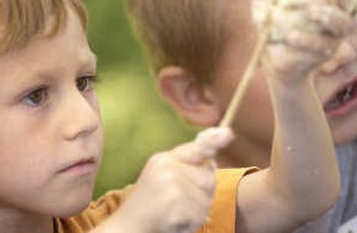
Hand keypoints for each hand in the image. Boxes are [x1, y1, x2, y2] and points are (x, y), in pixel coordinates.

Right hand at [108, 127, 232, 232]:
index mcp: (164, 159)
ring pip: (206, 197)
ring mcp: (172, 186)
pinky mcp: (176, 206)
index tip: (228, 134)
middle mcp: (168, 168)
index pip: (195, 148)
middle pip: (208, 177)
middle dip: (202, 193)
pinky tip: (175, 221)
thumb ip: (184, 166)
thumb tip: (212, 163)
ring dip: (197, 209)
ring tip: (176, 211)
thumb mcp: (160, 176)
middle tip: (180, 203)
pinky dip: (192, 222)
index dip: (213, 142)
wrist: (128, 227)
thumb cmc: (147, 204)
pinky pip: (200, 213)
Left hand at [248, 0, 356, 81]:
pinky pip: (320, 46)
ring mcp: (334, 34)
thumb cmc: (274, 28)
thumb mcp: (266, 8)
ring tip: (309, 9)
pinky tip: (289, 36)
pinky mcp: (327, 53)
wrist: (278, 61)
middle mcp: (337, 12)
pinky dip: (305, 40)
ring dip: (326, 13)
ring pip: (340, 21)